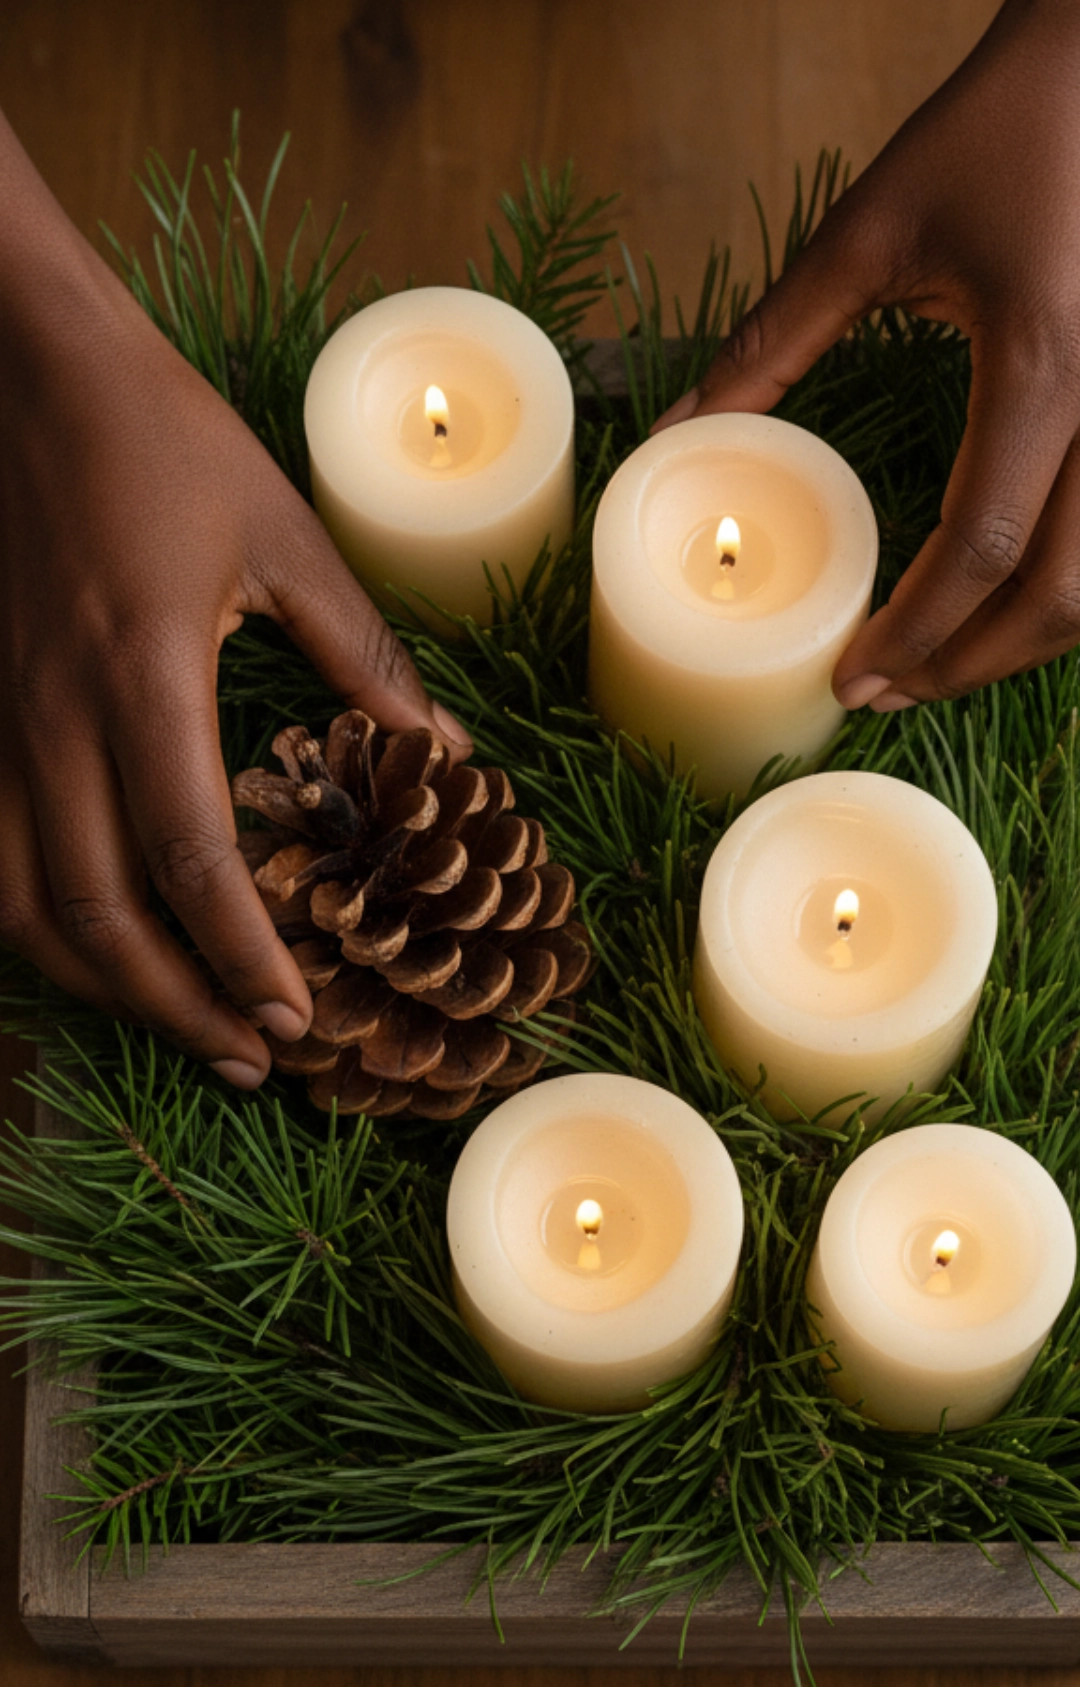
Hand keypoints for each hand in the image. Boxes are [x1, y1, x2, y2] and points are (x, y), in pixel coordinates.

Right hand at [0, 117, 469, 1086]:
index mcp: (141, 676)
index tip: (298, 1018)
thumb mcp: (283, 532)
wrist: (22, 368)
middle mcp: (51, 721)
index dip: (244, 956)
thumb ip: (359, 652)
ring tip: (186, 1029)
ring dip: (106, 989)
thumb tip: (439, 747)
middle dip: (180, 1007)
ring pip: (26, 909)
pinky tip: (96, 954)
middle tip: (256, 1057)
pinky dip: (41, 931)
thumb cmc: (160, 437)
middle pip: (99, 916)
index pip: (191, 860)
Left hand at [653, 0, 1079, 713]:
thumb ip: (770, 342)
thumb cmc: (996, 125)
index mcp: (1044, 367)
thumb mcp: (869, 231)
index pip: (982, 549)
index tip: (852, 676)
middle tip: (889, 693)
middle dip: (971, 664)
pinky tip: (1005, 602)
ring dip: (1026, 642)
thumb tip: (674, 434)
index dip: (916, 632)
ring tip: (938, 664)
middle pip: (1062, 596)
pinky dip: (1066, 590)